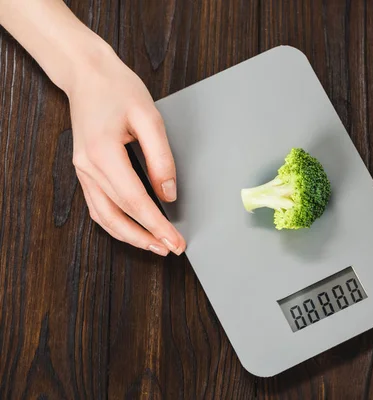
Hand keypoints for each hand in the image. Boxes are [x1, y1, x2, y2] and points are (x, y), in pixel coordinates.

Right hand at [68, 47, 185, 255]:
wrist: (88, 75)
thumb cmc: (118, 89)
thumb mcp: (149, 117)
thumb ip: (161, 157)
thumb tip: (168, 193)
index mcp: (103, 152)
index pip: (135, 200)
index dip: (156, 224)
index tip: (174, 239)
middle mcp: (88, 166)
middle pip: (119, 214)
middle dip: (147, 236)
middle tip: (171, 248)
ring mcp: (82, 170)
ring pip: (104, 217)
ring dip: (130, 236)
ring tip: (155, 246)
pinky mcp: (84, 171)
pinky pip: (97, 206)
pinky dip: (115, 224)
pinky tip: (133, 230)